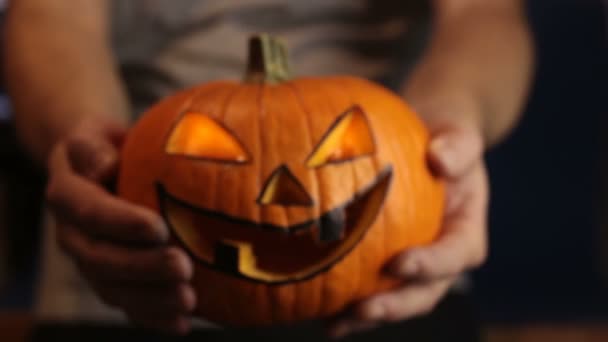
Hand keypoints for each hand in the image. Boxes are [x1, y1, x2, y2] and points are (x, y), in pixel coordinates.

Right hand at [45, 116, 195, 334]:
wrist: (98, 170)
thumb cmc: (106, 147)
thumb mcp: (93, 133)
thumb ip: (92, 146)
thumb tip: (103, 166)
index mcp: (67, 196)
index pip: (90, 212)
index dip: (120, 223)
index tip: (158, 227)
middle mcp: (73, 235)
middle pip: (101, 259)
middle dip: (142, 267)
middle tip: (183, 266)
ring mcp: (90, 262)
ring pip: (113, 289)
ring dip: (151, 299)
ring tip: (188, 300)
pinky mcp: (109, 280)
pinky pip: (128, 303)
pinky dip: (153, 316)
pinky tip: (183, 324)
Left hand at [328, 110, 488, 337]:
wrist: (430, 149)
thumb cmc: (444, 141)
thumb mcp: (458, 135)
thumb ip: (458, 147)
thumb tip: (440, 158)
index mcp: (466, 233)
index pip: (455, 255)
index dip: (430, 265)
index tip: (399, 262)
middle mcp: (443, 259)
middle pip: (425, 292)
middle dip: (395, 306)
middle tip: (363, 309)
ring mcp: (416, 267)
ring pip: (396, 300)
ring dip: (367, 317)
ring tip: (336, 323)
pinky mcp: (390, 266)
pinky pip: (370, 287)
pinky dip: (347, 302)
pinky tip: (319, 310)